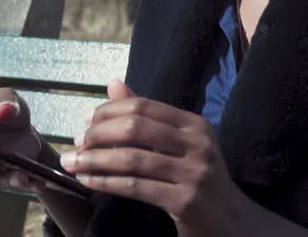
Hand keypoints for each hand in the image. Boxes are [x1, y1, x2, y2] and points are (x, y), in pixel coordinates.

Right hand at [0, 87, 48, 192]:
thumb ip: (6, 101)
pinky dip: (23, 184)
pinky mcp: (2, 179)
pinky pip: (8, 185)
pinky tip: (36, 181)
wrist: (27, 133)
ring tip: (21, 175)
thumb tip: (3, 111)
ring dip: (2, 178)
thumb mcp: (10, 100)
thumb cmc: (7, 113)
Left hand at [60, 81, 252, 236]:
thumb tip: (114, 84)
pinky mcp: (185, 201)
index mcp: (195, 125)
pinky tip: (89, 180)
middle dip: (98, 134)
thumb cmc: (201, 181)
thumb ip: (147, 117)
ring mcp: (194, 173)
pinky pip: (136, 187)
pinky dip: (106, 182)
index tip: (85, 122)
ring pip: (132, 159)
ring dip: (95, 160)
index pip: (144, 106)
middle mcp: (198, 144)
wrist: (235, 223)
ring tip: (72, 163)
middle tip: (77, 143)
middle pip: (136, 128)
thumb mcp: (181, 145)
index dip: (109, 111)